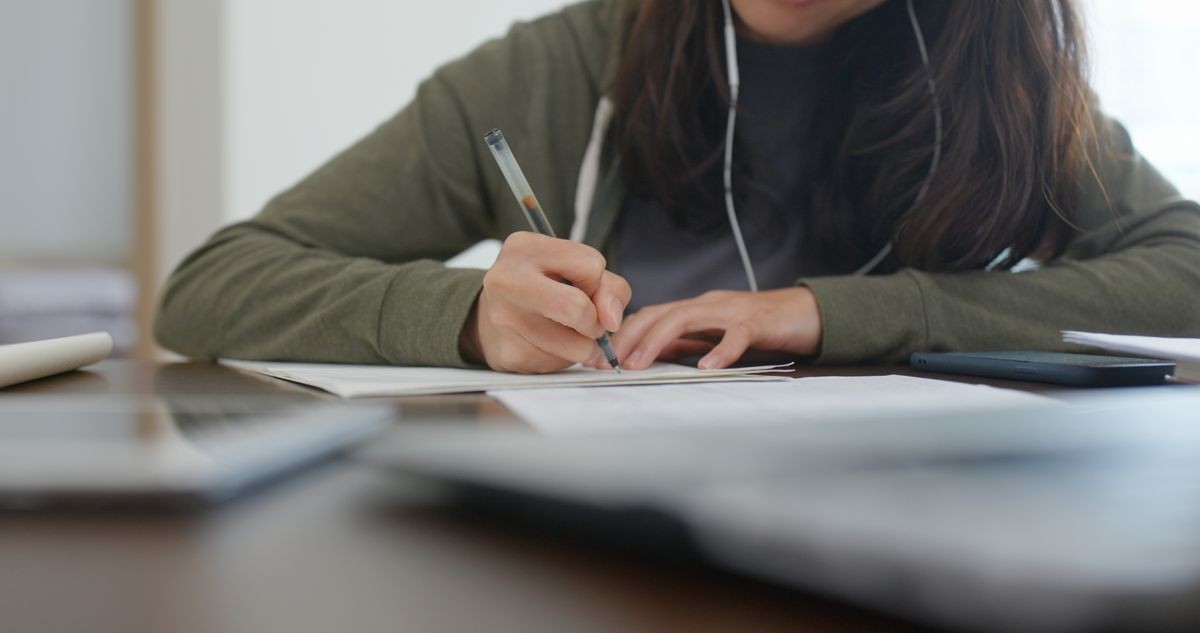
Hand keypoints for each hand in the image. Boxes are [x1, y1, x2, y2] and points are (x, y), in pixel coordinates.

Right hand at [460, 232, 630, 373]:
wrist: (489, 319)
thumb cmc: (542, 289)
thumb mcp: (575, 271)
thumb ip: (608, 286)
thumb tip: (611, 321)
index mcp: (524, 247)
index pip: (592, 266)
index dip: (596, 282)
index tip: (580, 286)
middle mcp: (506, 279)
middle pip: (578, 308)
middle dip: (594, 321)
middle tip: (585, 321)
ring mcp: (503, 319)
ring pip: (577, 346)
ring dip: (582, 345)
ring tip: (562, 332)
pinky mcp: (509, 353)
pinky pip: (560, 365)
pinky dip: (562, 358)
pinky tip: (544, 344)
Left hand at [587, 287, 821, 370]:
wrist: (806, 313)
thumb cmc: (759, 325)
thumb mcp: (714, 335)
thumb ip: (684, 343)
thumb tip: (646, 357)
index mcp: (694, 309)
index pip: (648, 316)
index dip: (620, 335)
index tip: (596, 359)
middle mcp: (707, 304)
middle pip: (659, 314)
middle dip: (628, 337)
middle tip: (607, 363)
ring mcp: (731, 311)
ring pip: (686, 318)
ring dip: (658, 340)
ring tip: (639, 364)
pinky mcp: (759, 322)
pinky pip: (737, 334)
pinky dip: (721, 350)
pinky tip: (708, 367)